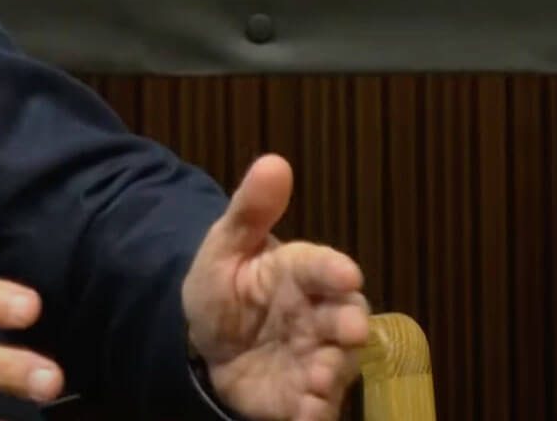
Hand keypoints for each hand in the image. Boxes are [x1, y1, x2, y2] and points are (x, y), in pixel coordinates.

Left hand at [181, 155, 371, 420]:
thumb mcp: (226, 244)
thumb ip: (250, 209)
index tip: (346, 274)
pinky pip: (315, 410)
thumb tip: (273, 161)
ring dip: (334, 374)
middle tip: (348, 331)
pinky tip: (305, 417)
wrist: (206, 339)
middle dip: (349, 325)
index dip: (334, 271)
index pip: (324, 267)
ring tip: (322, 379)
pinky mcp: (301, 398)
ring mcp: (314, 358)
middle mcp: (318, 316)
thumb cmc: (227, 286)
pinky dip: (314, 415)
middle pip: (345, 319)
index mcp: (301, 273)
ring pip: (338, 366)